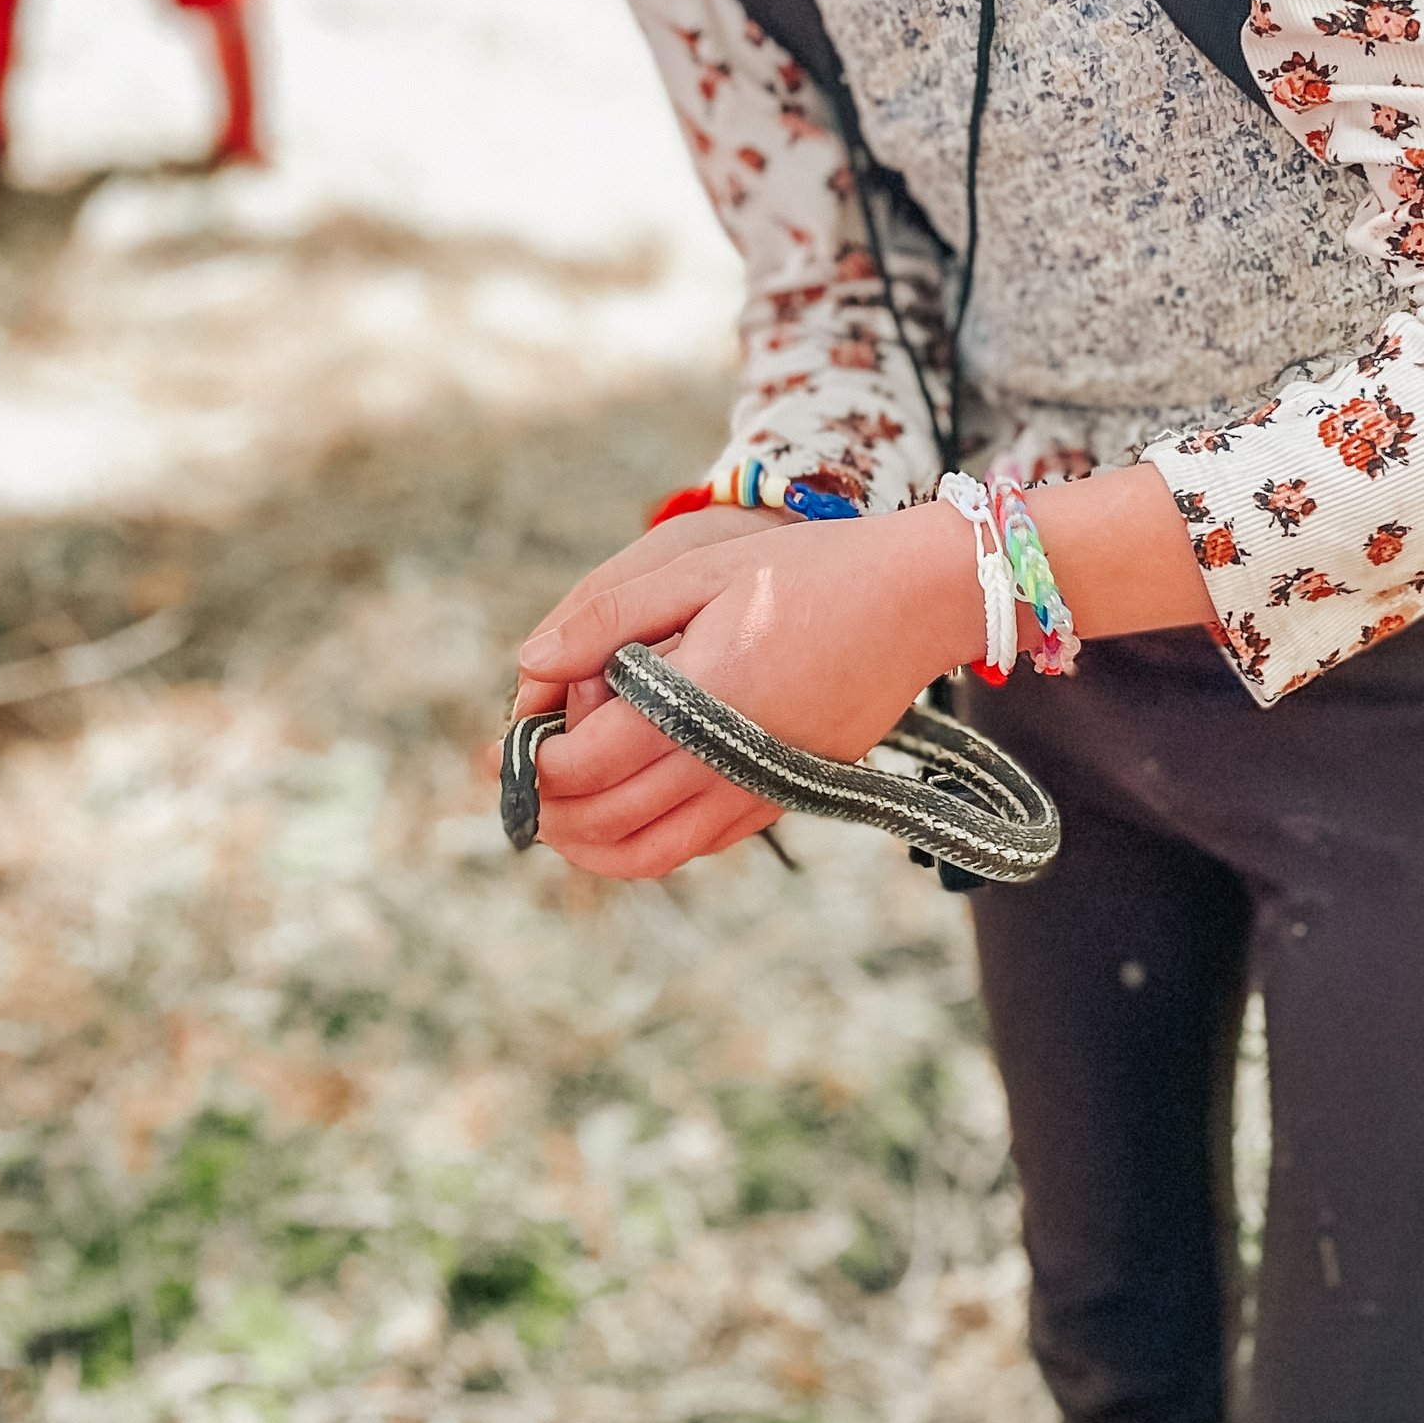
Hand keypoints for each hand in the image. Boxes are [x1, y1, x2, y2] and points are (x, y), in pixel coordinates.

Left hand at [512, 505, 979, 880]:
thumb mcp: (698, 568)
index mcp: (700, 699)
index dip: (531, 759)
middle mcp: (728, 760)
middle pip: (604, 819)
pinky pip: (696, 846)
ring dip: (585, 844)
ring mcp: (759, 788)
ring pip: (647, 853)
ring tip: (552, 811)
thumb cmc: (807, 571)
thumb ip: (607, 619)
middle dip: (545, 806)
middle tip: (514, 776)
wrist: (916, 601)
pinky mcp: (784, 797)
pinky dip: (643, 844)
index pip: (584, 763)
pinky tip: (621, 809)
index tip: (507, 739)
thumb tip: (528, 663)